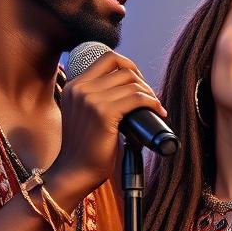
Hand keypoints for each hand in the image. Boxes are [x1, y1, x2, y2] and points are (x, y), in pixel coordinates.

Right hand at [49, 53, 165, 199]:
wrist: (75, 172)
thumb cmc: (85, 149)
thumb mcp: (83, 114)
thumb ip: (97, 97)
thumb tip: (132, 86)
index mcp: (74, 85)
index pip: (107, 58)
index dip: (129, 66)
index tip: (137, 84)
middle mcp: (80, 88)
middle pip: (123, 69)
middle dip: (142, 82)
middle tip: (149, 99)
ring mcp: (90, 99)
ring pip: (132, 82)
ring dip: (149, 93)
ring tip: (154, 107)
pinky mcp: (103, 113)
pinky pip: (137, 98)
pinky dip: (152, 103)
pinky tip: (157, 111)